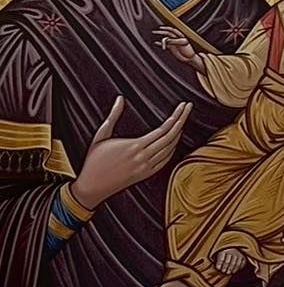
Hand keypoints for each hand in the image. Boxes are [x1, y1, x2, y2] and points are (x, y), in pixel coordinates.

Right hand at [72, 96, 189, 210]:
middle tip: (188, 108)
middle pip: (171, 136)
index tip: (183, 105)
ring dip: (179, 134)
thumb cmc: (94, 161)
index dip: (176, 116)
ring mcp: (146, 167)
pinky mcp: (146, 174)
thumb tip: (120, 98)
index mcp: (135, 146)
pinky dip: (173, 149)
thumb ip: (113, 116)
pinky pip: (166, 160)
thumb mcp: (101, 136)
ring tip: (182, 121)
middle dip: (182, 120)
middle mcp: (144, 157)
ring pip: (171, 148)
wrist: (91, 187)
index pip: (164, 128)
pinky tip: (174, 141)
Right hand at [156, 30, 198, 66]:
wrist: (189, 58)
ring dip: (161, 41)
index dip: (166, 28)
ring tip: (157, 42)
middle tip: (154, 32)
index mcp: (180, 36)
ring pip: (165, 40)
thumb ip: (174, 41)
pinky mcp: (172, 48)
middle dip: (160, 32)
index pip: (172, 30)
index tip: (160, 28)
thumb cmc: (189, 50)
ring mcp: (173, 43)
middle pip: (167, 34)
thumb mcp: (183, 44)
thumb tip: (166, 39)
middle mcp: (176, 39)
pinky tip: (156, 43)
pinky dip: (160, 44)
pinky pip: (165, 45)